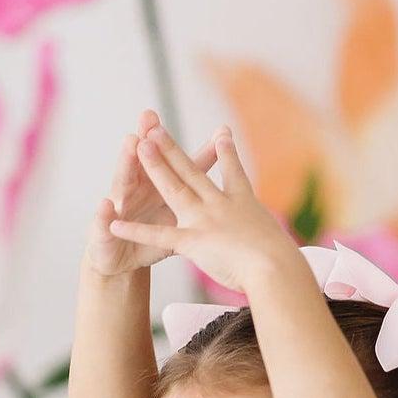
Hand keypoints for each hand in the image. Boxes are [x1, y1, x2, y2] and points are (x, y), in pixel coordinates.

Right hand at [85, 107, 221, 276]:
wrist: (120, 257)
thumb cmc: (150, 232)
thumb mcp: (175, 214)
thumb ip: (194, 192)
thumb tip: (225, 180)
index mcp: (157, 183)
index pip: (172, 161)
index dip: (183, 144)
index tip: (192, 124)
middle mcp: (137, 187)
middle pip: (144, 160)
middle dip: (148, 137)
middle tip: (152, 116)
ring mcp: (119, 204)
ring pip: (123, 180)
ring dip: (126, 161)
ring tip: (131, 142)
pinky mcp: (102, 227)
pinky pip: (103, 220)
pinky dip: (104, 212)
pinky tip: (106, 203)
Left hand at [108, 120, 292, 295]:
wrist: (276, 268)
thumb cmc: (281, 262)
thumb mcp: (279, 238)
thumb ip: (270, 235)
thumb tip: (280, 243)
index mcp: (242, 202)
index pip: (233, 172)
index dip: (226, 151)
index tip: (221, 132)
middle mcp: (220, 204)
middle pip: (193, 171)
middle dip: (173, 148)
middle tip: (156, 128)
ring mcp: (205, 220)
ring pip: (174, 188)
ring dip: (155, 166)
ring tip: (139, 146)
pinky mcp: (194, 241)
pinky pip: (159, 234)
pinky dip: (136, 229)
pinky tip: (116, 221)